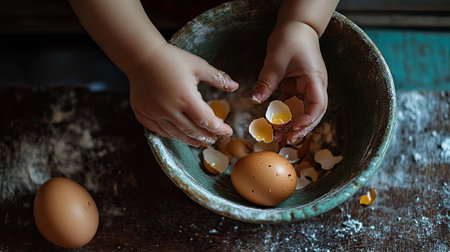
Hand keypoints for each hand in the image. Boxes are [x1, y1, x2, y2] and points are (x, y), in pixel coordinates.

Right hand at [127, 43, 238, 146]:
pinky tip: (180, 134)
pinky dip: (173, 135)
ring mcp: (155, 114)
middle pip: (193, 131)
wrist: (141, 56)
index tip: (228, 131)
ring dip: (191, 139)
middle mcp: (170, 109)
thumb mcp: (198, 66)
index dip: (219, 129)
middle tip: (216, 138)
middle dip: (207, 137)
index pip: (206, 121)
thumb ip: (217, 78)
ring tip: (201, 140)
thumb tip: (235, 86)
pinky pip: (160, 131)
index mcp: (186, 97)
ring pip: (176, 134)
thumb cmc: (171, 58)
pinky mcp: (144, 115)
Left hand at [252, 21, 327, 143]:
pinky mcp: (297, 88)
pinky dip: (283, 116)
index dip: (308, 120)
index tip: (294, 128)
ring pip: (301, 112)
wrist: (296, 26)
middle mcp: (314, 86)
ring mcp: (306, 88)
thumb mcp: (276, 59)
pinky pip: (291, 106)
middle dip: (301, 128)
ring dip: (290, 124)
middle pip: (312, 113)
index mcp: (315, 79)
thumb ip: (267, 80)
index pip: (318, 105)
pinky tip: (272, 125)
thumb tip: (256, 100)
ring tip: (276, 137)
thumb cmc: (290, 38)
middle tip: (286, 140)